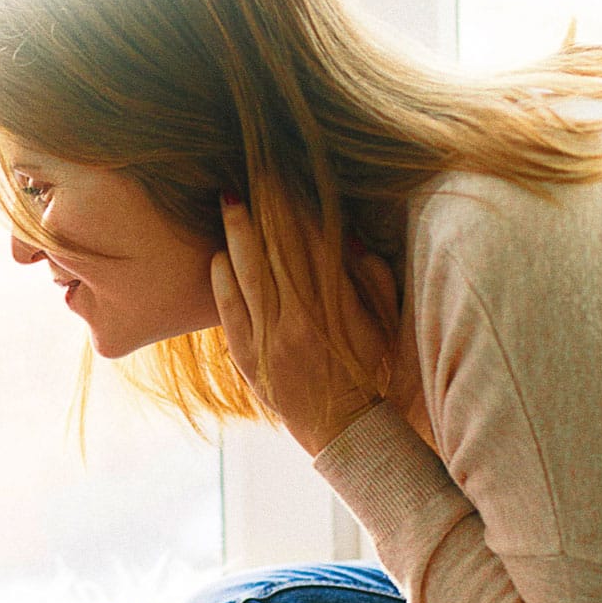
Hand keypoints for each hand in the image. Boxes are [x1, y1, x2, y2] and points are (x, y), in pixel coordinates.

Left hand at [211, 197, 398, 454]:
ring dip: (238, 233)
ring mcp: (271, 338)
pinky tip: (218, 255)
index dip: (298, 206)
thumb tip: (349, 237)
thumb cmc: (369, 374)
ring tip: (228, 199)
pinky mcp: (249, 357)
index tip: (286, 176)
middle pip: (278, 249)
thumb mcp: (383, 326)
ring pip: (250, 274)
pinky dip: (222, 282)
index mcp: (336, 307)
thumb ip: (372, 280)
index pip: (313, 243)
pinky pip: (230, 312)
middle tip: (250, 170)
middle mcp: (301, 318)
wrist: (346, 432)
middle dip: (264, 207)